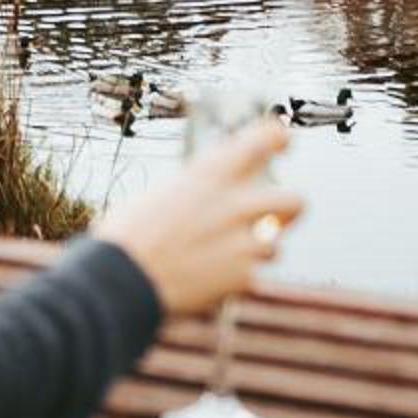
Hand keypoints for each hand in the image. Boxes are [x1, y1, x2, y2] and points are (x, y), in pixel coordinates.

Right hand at [99, 120, 301, 316]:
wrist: (123, 280)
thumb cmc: (129, 235)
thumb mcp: (162, 195)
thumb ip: (196, 192)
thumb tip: (210, 197)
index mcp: (211, 173)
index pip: (263, 139)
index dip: (278, 137)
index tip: (282, 140)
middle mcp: (235, 203)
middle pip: (294, 200)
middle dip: (288, 210)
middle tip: (275, 217)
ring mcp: (243, 242)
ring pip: (275, 245)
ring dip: (256, 251)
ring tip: (225, 257)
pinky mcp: (242, 277)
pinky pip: (252, 275)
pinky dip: (236, 279)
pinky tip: (211, 280)